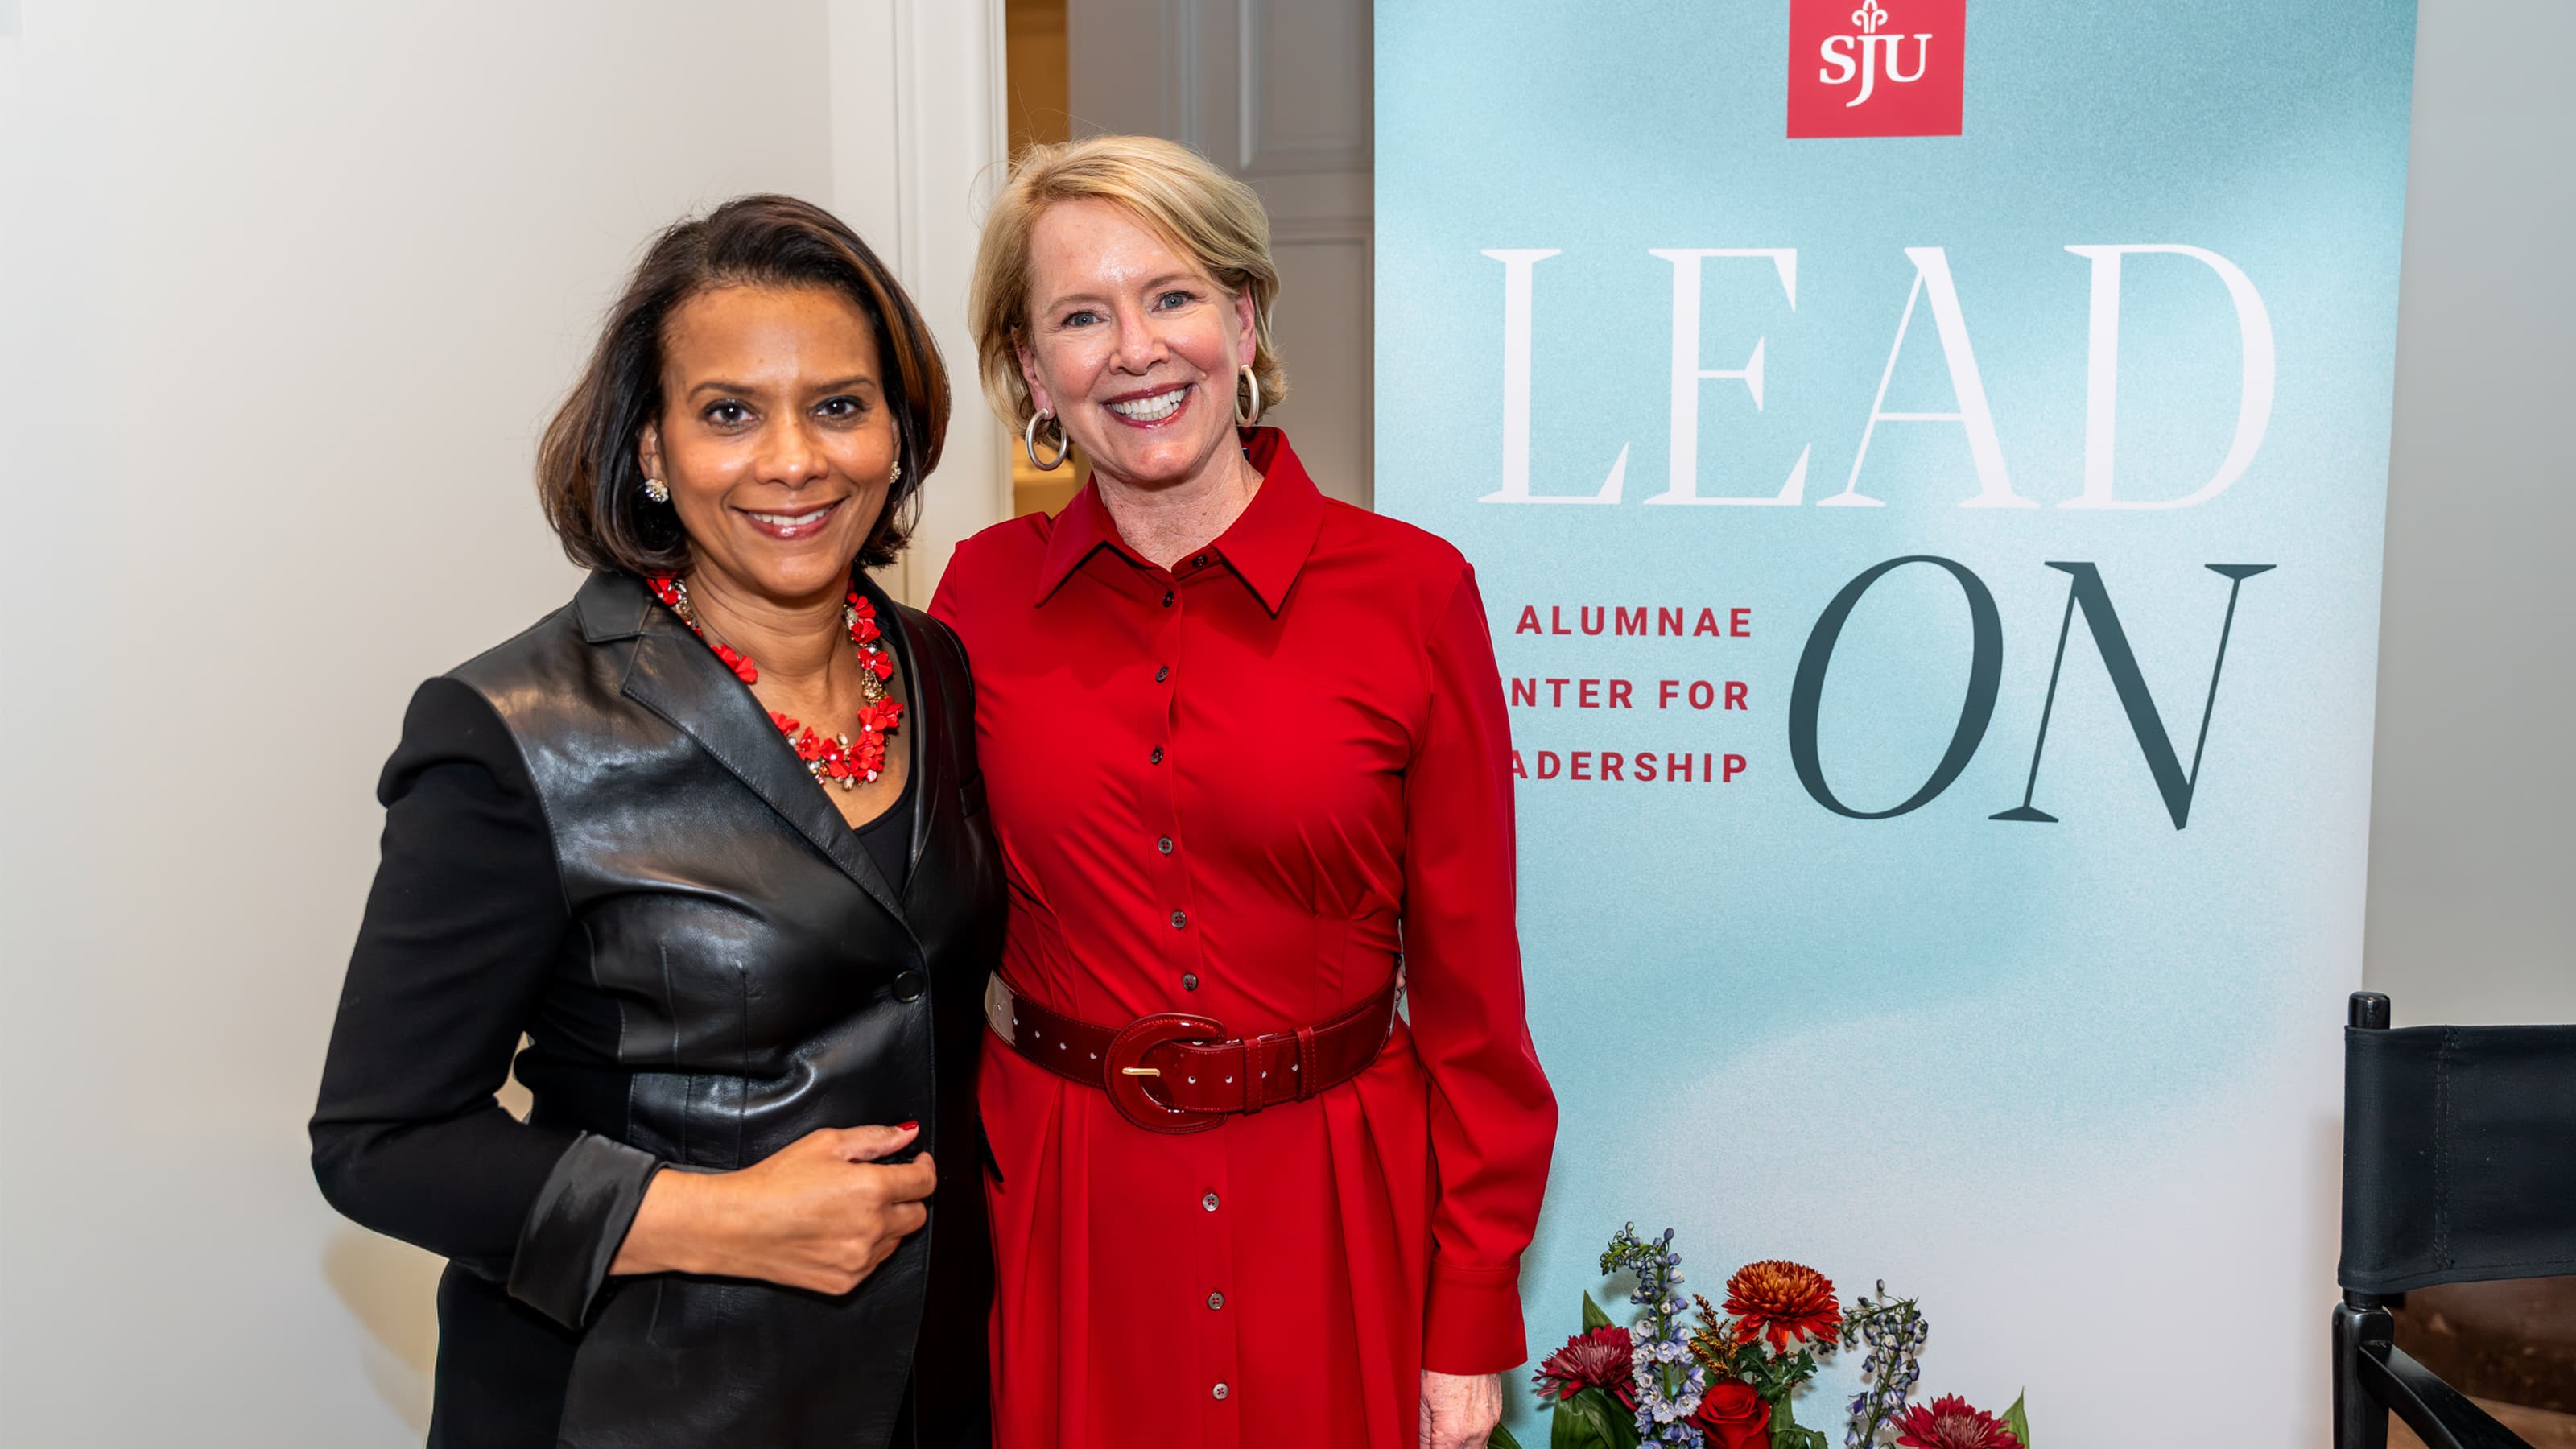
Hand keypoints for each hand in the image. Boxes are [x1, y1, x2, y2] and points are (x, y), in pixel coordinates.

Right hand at [611, 1123, 933, 1294]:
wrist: (734, 1226)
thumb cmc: (774, 1181)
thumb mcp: (825, 1143)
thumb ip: (874, 1138)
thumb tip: (908, 1134)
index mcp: (872, 1190)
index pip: (924, 1183)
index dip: (924, 1167)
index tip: (916, 1161)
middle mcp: (872, 1229)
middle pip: (917, 1215)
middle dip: (906, 1197)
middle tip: (881, 1185)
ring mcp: (859, 1261)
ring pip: (895, 1241)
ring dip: (886, 1224)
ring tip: (849, 1209)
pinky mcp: (844, 1283)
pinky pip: (872, 1263)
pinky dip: (866, 1248)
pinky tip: (837, 1232)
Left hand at [1419, 1369, 1502, 1448]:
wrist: (1471, 1337)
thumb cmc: (1444, 1361)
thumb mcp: (1422, 1398)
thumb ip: (1423, 1430)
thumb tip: (1421, 1445)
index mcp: (1454, 1431)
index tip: (1426, 1446)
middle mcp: (1476, 1431)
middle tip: (1436, 1440)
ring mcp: (1490, 1422)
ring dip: (1462, 1446)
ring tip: (1447, 1434)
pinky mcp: (1497, 1412)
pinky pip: (1486, 1433)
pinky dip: (1473, 1434)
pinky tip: (1461, 1421)